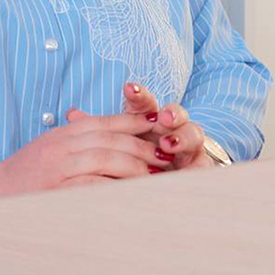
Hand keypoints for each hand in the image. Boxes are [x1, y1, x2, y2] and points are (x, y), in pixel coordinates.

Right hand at [0, 111, 176, 194]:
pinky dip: (117, 188)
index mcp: (62, 133)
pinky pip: (95, 186)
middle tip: (164, 154)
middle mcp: (61, 146)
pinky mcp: (58, 191)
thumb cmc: (24, 174)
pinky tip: (133, 193)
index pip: (104, 122)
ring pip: (107, 160)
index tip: (156, 126)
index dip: (133, 122)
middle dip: (141, 146)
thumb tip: (111, 134)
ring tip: (156, 175)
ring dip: (135, 167)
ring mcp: (59, 168)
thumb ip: (77, 137)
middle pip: (111, 140)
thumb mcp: (51, 146)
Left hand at [68, 82, 214, 170]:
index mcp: (150, 121)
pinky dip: (194, 166)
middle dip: (170, 112)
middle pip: (174, 113)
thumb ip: (98, 130)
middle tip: (161, 117)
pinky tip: (186, 170)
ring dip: (182, 136)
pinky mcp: (201, 168)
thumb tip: (71, 114)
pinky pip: (202, 165)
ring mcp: (190, 147)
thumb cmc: (137, 160)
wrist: (165, 186)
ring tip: (169, 143)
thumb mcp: (116, 146)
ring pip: (193, 134)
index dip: (138, 95)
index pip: (145, 103)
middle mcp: (173, 129)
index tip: (128, 88)